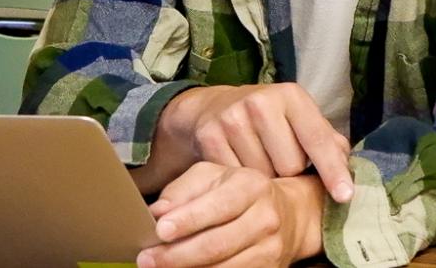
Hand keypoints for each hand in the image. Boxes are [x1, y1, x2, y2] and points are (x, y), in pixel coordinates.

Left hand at [138, 162, 323, 267]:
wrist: (288, 215)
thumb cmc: (239, 192)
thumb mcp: (213, 177)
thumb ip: (183, 190)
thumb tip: (158, 212)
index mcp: (251, 187)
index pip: (218, 206)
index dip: (188, 220)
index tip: (161, 230)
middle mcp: (265, 218)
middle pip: (217, 244)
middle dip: (177, 255)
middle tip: (147, 259)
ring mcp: (270, 249)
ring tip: (158, 267)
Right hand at [165, 84, 354, 202]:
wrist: (212, 107)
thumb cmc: (268, 119)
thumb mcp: (299, 119)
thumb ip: (327, 142)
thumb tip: (349, 172)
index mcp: (291, 96)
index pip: (317, 139)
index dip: (333, 170)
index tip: (345, 196)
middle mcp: (261, 103)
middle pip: (290, 165)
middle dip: (290, 172)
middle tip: (279, 160)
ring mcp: (233, 118)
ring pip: (264, 176)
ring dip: (266, 178)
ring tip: (259, 161)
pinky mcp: (210, 136)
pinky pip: (236, 179)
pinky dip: (242, 180)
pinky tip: (240, 164)